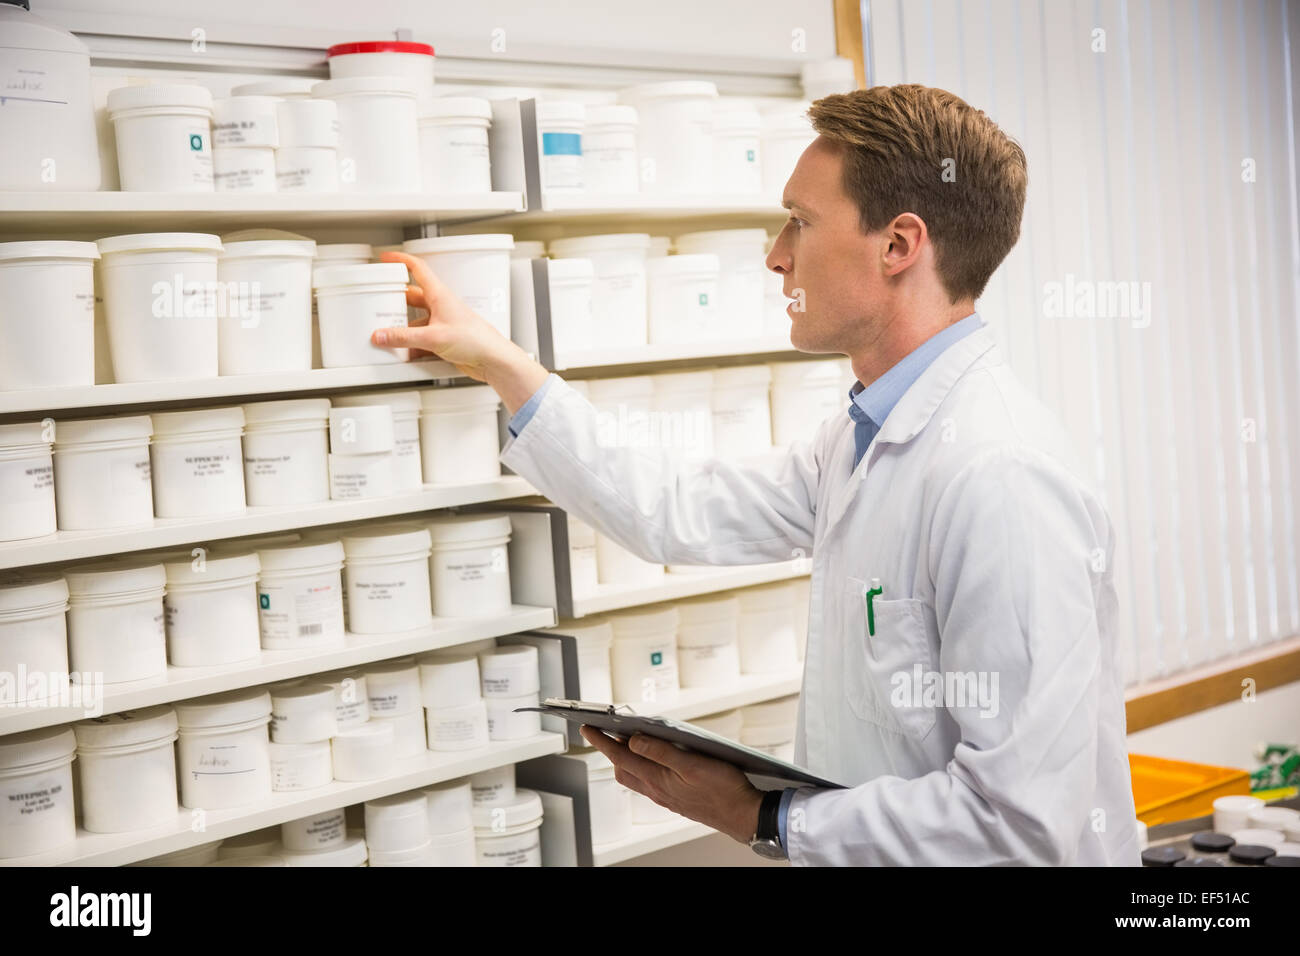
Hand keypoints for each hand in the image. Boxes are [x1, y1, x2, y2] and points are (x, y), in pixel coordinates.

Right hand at [369, 250, 521, 381]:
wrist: (492, 360)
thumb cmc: (476, 340)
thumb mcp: (433, 337)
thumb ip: (404, 337)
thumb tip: (383, 335)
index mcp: (440, 295)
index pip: (418, 269)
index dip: (402, 260)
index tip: (387, 258)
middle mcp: (441, 306)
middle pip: (412, 297)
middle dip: (396, 301)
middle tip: (380, 304)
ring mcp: (442, 323)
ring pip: (415, 321)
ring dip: (403, 328)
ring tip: (389, 334)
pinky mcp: (444, 339)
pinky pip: (422, 338)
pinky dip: (412, 344)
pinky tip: (405, 352)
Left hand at [580, 725, 764, 843]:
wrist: (743, 815)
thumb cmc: (724, 790)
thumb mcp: (692, 763)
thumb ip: (660, 752)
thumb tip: (633, 742)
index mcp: (658, 779)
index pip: (620, 757)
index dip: (601, 741)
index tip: (587, 727)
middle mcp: (657, 790)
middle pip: (622, 769)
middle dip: (610, 750)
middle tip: (604, 731)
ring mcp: (666, 796)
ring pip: (635, 777)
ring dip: (626, 760)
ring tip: (627, 741)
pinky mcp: (676, 799)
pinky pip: (649, 783)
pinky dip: (642, 768)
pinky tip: (653, 760)